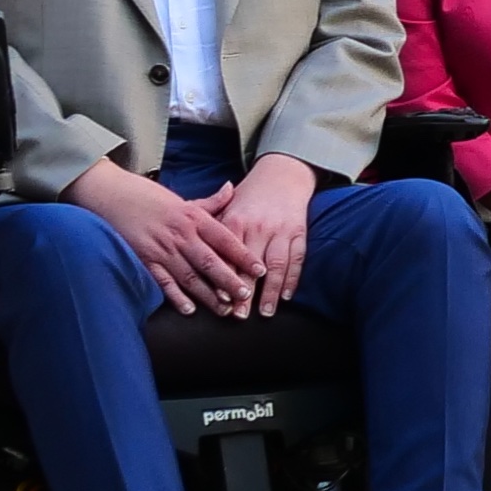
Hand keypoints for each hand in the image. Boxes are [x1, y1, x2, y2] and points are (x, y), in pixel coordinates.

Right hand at [73, 158, 268, 315]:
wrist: (111, 195)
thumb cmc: (148, 198)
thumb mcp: (182, 199)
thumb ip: (210, 202)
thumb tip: (231, 189)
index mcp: (193, 217)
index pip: (224, 238)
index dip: (243, 255)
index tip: (259, 269)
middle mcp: (180, 234)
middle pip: (210, 260)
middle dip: (230, 280)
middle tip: (246, 295)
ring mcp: (161, 249)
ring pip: (190, 275)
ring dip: (208, 294)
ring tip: (224, 308)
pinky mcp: (144, 260)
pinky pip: (163, 282)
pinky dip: (176, 296)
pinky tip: (189, 309)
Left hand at [218, 152, 319, 314]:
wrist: (282, 174)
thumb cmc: (249, 196)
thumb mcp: (228, 207)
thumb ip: (210, 232)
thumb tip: (192, 252)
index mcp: (238, 219)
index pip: (229, 254)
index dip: (225, 277)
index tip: (220, 298)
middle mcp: (260, 226)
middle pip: (252, 265)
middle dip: (246, 292)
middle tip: (239, 315)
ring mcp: (281, 230)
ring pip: (276, 265)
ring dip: (271, 291)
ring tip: (265, 312)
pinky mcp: (298, 232)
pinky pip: (296, 259)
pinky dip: (292, 278)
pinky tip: (286, 295)